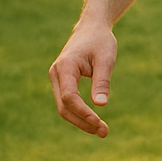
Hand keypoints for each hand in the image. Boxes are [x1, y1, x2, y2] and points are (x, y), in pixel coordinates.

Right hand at [49, 19, 117, 137]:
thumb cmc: (100, 41)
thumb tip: (100, 105)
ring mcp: (57, 79)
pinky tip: (95, 121)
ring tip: (102, 131)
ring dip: (82, 121)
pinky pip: (68, 103)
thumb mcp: (106, 59)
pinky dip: (80, 114)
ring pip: (64, 108)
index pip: (70, 97)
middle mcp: (56, 74)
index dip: (83, 112)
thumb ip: (102, 81)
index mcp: (65, 67)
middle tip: (105, 132)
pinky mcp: (62, 82)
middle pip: (64, 107)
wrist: (92, 28)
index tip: (99, 122)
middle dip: (83, 122)